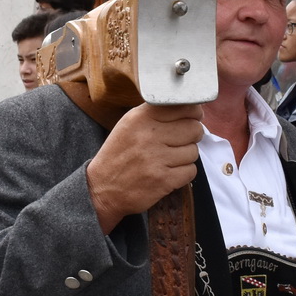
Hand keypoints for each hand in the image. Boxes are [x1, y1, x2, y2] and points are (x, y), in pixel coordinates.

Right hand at [85, 103, 204, 234]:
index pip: (183, 106)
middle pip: (194, 128)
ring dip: (185, 157)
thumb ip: (155, 114)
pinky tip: (169, 172)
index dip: (193, 114)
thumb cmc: (118, 155)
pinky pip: (191, 171)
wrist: (102, 189)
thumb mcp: (128, 125)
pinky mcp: (163, 180)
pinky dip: (183, 173)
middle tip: (179, 143)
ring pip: (194, 151)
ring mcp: (157, 158)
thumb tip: (191, 108)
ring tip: (168, 159)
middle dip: (191, 136)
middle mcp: (149, 135)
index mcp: (141, 117)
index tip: (192, 119)